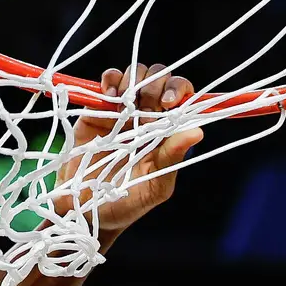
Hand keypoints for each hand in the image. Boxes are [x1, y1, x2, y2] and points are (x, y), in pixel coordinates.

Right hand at [54, 62, 202, 238]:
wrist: (88, 211)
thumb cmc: (126, 203)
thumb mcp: (154, 186)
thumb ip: (172, 158)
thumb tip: (198, 131)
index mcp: (166, 132)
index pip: (181, 96)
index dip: (177, 90)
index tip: (168, 104)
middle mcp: (147, 116)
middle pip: (158, 78)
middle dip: (154, 85)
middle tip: (145, 108)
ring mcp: (122, 111)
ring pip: (135, 75)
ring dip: (133, 81)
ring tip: (124, 104)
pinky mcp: (97, 109)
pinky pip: (108, 81)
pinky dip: (110, 79)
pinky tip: (109, 98)